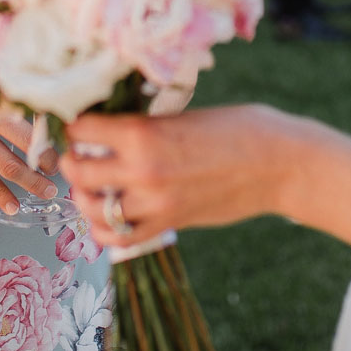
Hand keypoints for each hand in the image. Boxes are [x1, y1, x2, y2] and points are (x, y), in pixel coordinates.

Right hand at [0, 101, 63, 215]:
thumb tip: (17, 77)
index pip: (29, 102)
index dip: (53, 117)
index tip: (73, 127)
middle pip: (27, 134)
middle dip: (49, 152)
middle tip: (69, 164)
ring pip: (7, 160)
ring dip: (30, 178)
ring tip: (49, 191)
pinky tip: (11, 205)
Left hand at [62, 104, 301, 248]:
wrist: (281, 164)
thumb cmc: (240, 127)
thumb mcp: (184, 114)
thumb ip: (146, 126)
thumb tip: (109, 127)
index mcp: (144, 134)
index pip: (82, 130)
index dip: (73, 124)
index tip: (75, 121)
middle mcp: (142, 171)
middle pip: (78, 172)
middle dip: (70, 160)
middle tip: (75, 152)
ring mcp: (154, 203)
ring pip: (92, 209)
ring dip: (83, 196)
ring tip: (88, 183)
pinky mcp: (169, 224)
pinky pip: (119, 236)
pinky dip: (103, 228)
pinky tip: (106, 213)